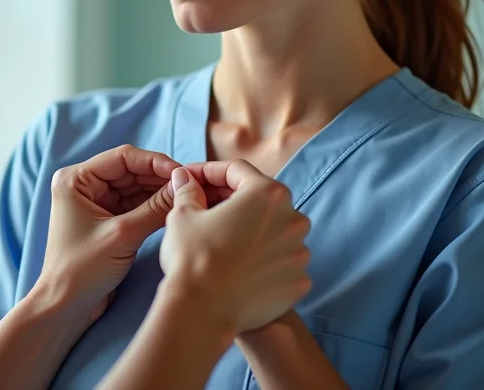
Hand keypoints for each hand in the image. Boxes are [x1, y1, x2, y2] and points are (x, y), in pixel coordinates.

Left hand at [33, 145, 180, 324]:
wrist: (65, 306)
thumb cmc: (82, 270)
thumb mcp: (123, 235)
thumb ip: (155, 208)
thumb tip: (183, 185)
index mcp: (75, 180)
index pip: (122, 158)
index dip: (155, 162)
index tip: (182, 172)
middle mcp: (83, 185)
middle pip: (130, 171)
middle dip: (159, 177)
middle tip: (190, 184)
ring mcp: (94, 202)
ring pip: (134, 187)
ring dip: (158, 191)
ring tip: (186, 195)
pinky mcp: (106, 220)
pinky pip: (134, 204)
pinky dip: (153, 205)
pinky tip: (173, 207)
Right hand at [159, 160, 310, 334]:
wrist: (203, 312)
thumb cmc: (193, 258)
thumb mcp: (183, 215)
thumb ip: (189, 191)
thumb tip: (184, 178)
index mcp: (267, 194)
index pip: (238, 172)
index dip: (210, 172)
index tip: (193, 179)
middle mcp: (293, 219)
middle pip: (261, 201)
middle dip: (233, 200)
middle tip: (205, 207)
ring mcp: (300, 253)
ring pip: (274, 232)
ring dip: (253, 231)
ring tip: (225, 241)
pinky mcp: (299, 282)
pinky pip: (281, 263)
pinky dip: (264, 261)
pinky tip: (241, 268)